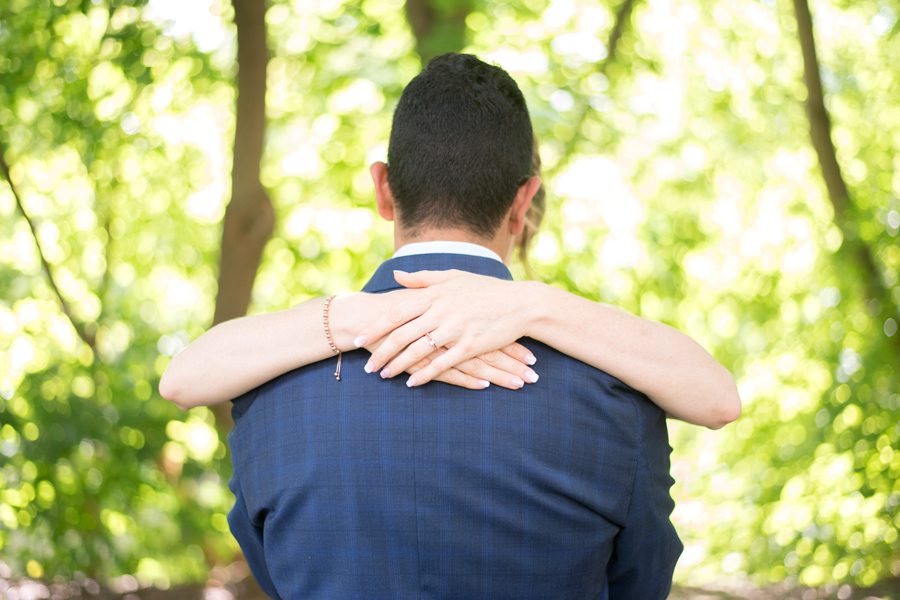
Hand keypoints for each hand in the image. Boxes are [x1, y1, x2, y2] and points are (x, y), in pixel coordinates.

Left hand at [354, 270, 538, 386]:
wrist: (521, 303)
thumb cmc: (486, 289)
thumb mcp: (454, 277)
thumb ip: (422, 278)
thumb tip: (396, 276)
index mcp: (435, 294)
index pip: (397, 312)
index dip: (376, 327)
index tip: (359, 339)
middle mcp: (442, 311)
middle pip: (402, 334)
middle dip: (381, 352)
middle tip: (366, 366)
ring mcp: (456, 329)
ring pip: (418, 350)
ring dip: (398, 365)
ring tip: (384, 376)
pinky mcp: (470, 345)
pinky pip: (442, 363)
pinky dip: (425, 374)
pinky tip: (412, 383)